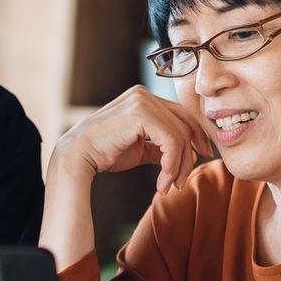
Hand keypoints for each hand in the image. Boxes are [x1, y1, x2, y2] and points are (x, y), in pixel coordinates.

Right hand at [50, 85, 211, 194]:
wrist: (78, 156)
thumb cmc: (105, 153)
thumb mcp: (140, 148)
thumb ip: (160, 146)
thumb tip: (187, 154)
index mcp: (143, 98)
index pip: (181, 115)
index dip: (196, 136)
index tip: (202, 156)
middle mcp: (144, 94)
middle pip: (184, 124)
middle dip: (188, 156)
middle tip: (181, 182)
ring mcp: (142, 101)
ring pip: (179, 135)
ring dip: (178, 166)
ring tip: (169, 185)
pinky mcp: (141, 114)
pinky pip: (170, 140)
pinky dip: (171, 163)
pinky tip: (163, 180)